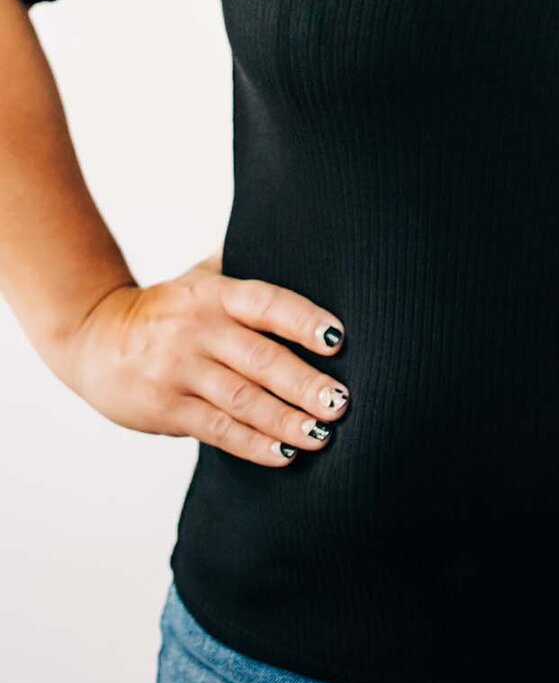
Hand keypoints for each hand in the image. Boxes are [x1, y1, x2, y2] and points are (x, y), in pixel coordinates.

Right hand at [50, 251, 350, 467]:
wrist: (93, 337)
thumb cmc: (165, 308)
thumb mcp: (200, 276)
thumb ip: (243, 261)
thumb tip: (296, 229)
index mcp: (215, 294)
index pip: (266, 303)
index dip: (303, 320)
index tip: (338, 339)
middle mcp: (199, 329)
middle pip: (260, 358)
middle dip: (304, 383)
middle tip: (341, 402)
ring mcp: (180, 371)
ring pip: (242, 400)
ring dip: (285, 420)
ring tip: (321, 433)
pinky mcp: (166, 408)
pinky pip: (217, 430)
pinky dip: (252, 444)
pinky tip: (283, 454)